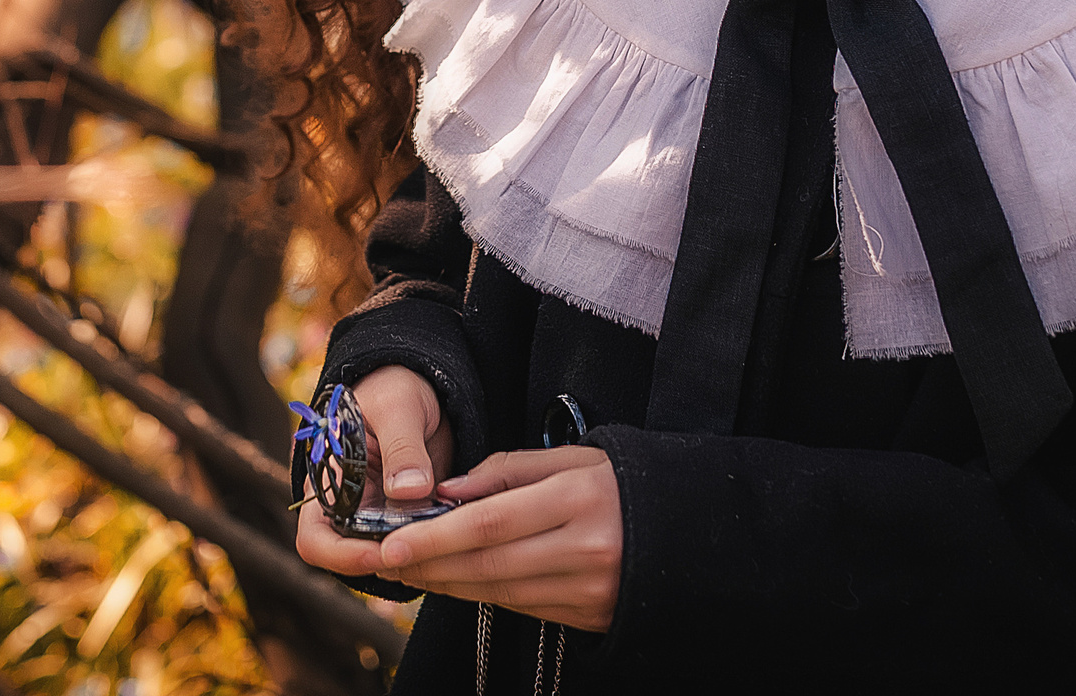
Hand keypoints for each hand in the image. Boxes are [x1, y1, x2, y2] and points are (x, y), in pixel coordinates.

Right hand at [295, 366, 452, 578]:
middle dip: (389, 560)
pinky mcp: (410, 516)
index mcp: (328, 480)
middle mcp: (350, 506)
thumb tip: (409, 490)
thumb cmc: (395, 387)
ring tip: (450, 538)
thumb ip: (403, 448)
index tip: (380, 552)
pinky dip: (437, 544)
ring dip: (418, 555)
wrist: (421, 385)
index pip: (316, 539)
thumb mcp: (398, 406)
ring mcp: (381, 514)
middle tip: (427, 551)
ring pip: (392, 555)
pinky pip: (420, 542)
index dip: (342, 555)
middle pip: (354, 558)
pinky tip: (461, 531)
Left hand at [313, 445, 623, 633]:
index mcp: (579, 498)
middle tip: (385, 561)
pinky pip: (523, 606)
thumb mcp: (571, 458)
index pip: (491, 522)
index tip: (393, 542)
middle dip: (430, 566)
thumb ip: (507, 472)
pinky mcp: (590, 616)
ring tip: (409, 571)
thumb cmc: (620, 483)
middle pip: (488, 563)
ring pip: (501, 591)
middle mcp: (585, 549)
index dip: (437, 537)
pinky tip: (453, 583)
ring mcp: (589, 589)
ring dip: (448, 585)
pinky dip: (482, 595)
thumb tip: (447, 493)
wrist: (690, 530)